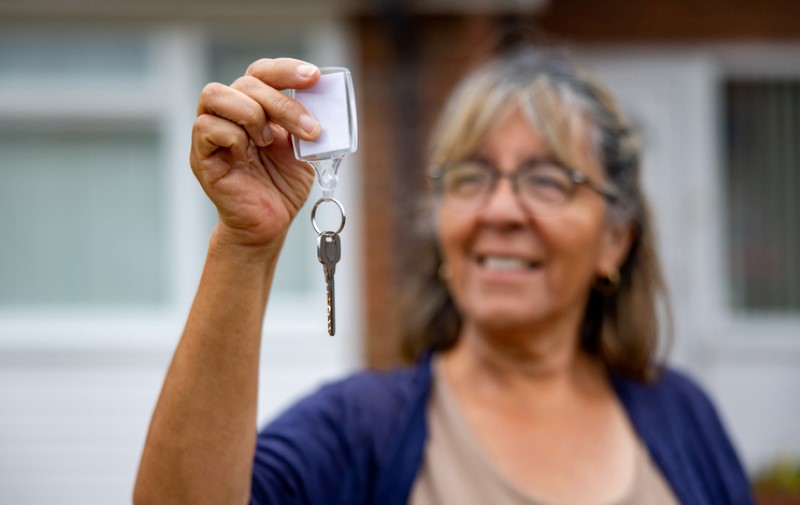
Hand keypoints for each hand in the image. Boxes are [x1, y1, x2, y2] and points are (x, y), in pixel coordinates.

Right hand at [190, 58, 320, 247]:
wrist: (269, 224)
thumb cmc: (282, 186)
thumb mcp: (303, 151)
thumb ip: (306, 126)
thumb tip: (322, 105)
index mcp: (254, 106)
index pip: (262, 72)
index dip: (286, 69)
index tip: (313, 77)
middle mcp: (230, 113)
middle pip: (246, 82)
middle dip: (283, 102)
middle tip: (309, 130)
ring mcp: (211, 133)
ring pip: (216, 94)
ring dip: (252, 114)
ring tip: (269, 142)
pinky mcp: (201, 156)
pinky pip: (206, 127)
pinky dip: (233, 136)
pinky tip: (248, 155)